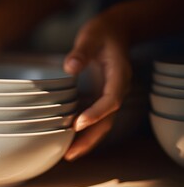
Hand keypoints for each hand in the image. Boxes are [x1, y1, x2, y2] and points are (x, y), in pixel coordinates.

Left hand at [63, 13, 131, 160]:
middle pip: (107, 120)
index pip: (111, 100)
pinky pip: (94, 117)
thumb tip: (70, 67)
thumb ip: (82, 50)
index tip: (78, 124)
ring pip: (102, 123)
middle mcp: (116, 89)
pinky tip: (68, 139)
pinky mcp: (100, 96)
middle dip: (90, 138)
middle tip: (70, 154)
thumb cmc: (102, 32)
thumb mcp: (92, 35)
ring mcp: (109, 95)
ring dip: (86, 140)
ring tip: (67, 155)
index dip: (96, 113)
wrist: (115, 31)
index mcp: (118, 76)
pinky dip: (84, 130)